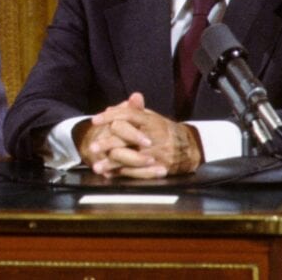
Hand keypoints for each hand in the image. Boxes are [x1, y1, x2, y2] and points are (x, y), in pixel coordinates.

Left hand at [74, 92, 202, 178]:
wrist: (189, 148)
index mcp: (149, 120)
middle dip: (107, 143)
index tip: (94, 120)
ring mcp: (156, 153)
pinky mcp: (158, 167)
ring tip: (97, 167)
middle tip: (92, 148)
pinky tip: (110, 174)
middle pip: (126, 137)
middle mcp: (152, 135)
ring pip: (130, 157)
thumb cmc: (163, 131)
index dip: (110, 116)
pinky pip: (138, 172)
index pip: (127, 114)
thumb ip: (132, 111)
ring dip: (112, 163)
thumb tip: (111, 107)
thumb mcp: (151, 117)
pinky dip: (122, 173)